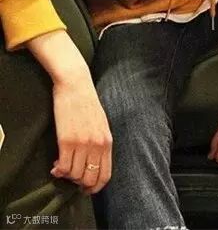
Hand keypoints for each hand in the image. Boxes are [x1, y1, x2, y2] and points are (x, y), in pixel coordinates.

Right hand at [50, 71, 112, 194]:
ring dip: (67, 176)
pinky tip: (55, 165)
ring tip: (62, 167)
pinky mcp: (66, 140)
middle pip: (90, 179)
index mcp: (107, 141)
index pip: (105, 175)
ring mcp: (82, 143)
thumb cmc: (87, 102)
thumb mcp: (101, 123)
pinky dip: (58, 171)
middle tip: (71, 178)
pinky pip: (63, 167)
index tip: (86, 188)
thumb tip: (93, 162)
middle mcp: (97, 145)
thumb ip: (99, 142)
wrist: (76, 84)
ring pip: (75, 175)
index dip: (95, 187)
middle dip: (80, 184)